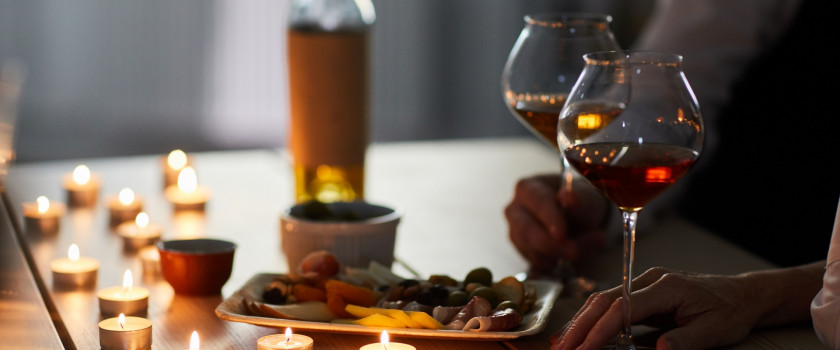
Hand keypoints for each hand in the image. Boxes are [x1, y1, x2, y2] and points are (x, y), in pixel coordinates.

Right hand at [504, 174, 608, 271]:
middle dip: (552, 244)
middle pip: (527, 229)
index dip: (550, 218)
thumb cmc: (578, 202)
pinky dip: (555, 262)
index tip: (562, 233)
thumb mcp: (584, 198)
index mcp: (527, 188)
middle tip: (574, 252)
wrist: (578, 217)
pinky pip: (536, 261)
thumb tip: (569, 197)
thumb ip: (578, 199)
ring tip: (582, 249)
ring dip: (558, 254)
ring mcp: (515, 231)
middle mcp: (515, 209)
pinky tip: (569, 254)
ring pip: (530, 249)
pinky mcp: (522, 251)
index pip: (537, 202)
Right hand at [551, 264, 822, 349]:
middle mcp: (649, 280)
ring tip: (563, 344)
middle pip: (604, 300)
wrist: (742, 295)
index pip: (622, 308)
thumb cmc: (730, 312)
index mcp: (666, 287)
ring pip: (602, 300)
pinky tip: (580, 334)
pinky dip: (593, 320)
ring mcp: (644, 284)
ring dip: (581, 323)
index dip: (600, 330)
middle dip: (580, 326)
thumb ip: (685, 341)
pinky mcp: (642, 293)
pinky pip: (611, 305)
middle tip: (562, 349)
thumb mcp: (714, 332)